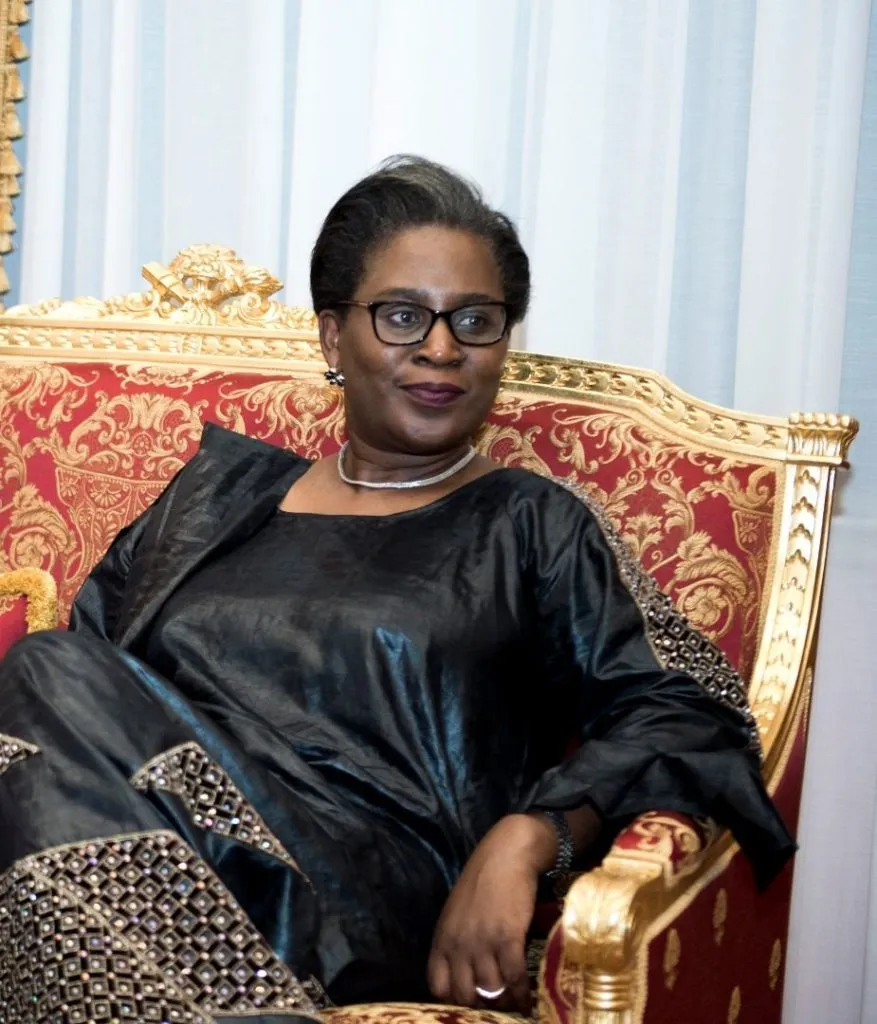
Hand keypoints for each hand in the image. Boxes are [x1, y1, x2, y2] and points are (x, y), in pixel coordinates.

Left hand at [427, 814, 556, 1013]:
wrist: (506, 854)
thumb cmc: (482, 881)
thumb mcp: (456, 913)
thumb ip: (456, 942)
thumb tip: (467, 974)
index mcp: (442, 939)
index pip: (438, 987)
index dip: (455, 1002)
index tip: (472, 1003)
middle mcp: (458, 944)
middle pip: (464, 995)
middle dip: (482, 1005)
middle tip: (497, 1005)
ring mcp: (482, 942)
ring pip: (491, 991)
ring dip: (504, 1001)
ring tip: (514, 1001)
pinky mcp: (507, 937)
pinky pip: (514, 978)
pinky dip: (522, 992)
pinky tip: (528, 997)